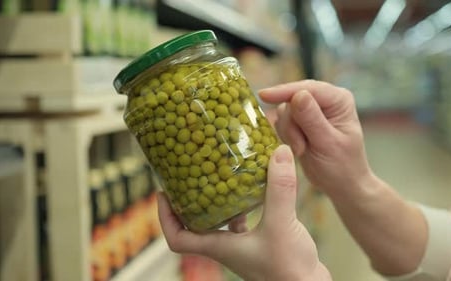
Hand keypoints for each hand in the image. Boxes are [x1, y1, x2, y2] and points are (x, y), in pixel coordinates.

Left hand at [157, 145, 331, 280]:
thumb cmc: (288, 269)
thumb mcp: (281, 223)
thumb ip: (280, 189)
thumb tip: (278, 153)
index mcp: (220, 246)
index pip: (177, 238)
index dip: (165, 217)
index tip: (163, 194)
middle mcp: (227, 248)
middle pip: (195, 227)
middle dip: (189, 204)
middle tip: (191, 178)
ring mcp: (244, 249)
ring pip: (220, 225)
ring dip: (216, 205)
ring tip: (220, 180)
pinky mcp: (261, 246)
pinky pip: (243, 226)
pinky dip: (243, 209)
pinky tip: (254, 194)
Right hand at [259, 80, 373, 198]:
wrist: (341, 185)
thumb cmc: (342, 167)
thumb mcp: (327, 144)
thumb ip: (312, 120)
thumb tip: (298, 95)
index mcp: (338, 99)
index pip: (308, 88)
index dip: (285, 92)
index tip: (264, 96)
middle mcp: (325, 100)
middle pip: (292, 99)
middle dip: (292, 125)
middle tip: (300, 148)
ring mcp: (311, 110)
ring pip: (284, 112)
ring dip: (289, 133)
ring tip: (303, 151)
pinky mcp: (300, 121)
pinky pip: (282, 122)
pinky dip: (286, 136)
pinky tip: (299, 149)